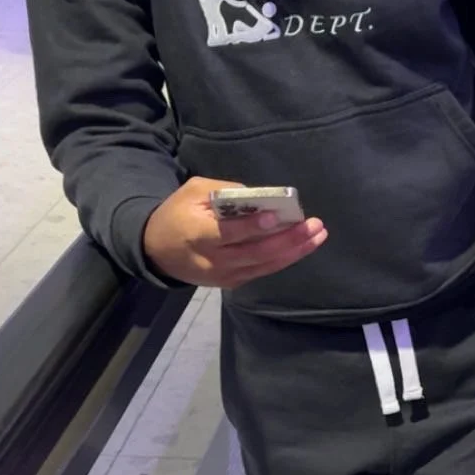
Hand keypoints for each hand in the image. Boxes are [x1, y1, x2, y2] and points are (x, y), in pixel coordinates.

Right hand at [142, 177, 326, 289]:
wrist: (156, 250)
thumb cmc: (177, 213)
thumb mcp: (192, 192)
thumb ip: (224, 192)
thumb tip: (259, 197)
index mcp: (197, 234)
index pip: (227, 233)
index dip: (251, 227)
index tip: (275, 217)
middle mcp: (212, 260)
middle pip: (255, 253)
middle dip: (287, 240)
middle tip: (314, 226)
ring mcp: (223, 276)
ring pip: (263, 266)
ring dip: (294, 252)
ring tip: (317, 236)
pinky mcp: (231, 283)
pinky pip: (261, 271)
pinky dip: (283, 260)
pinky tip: (301, 247)